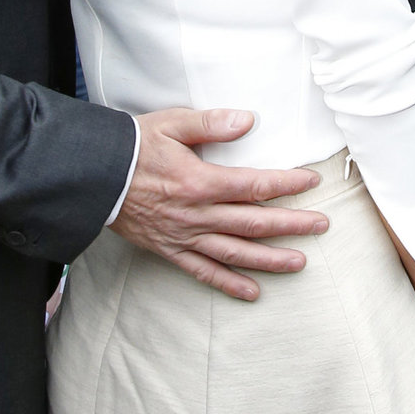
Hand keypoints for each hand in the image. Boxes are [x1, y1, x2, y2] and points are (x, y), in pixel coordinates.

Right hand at [113, 107, 327, 299]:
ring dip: (270, 259)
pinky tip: (252, 293)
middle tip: (322, 225)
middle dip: (292, 224)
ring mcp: (184, 236)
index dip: (287, 184)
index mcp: (201, 181)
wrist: (93, 175)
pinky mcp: (170, 250)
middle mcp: (197, 214)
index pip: (256, 185)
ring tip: (300, 262)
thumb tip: (248, 121)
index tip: (311, 181)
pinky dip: (229, 283)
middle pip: (254, 222)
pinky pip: (204, 272)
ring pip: (236, 252)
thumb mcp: (172, 124)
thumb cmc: (132, 146)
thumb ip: (212, 123)